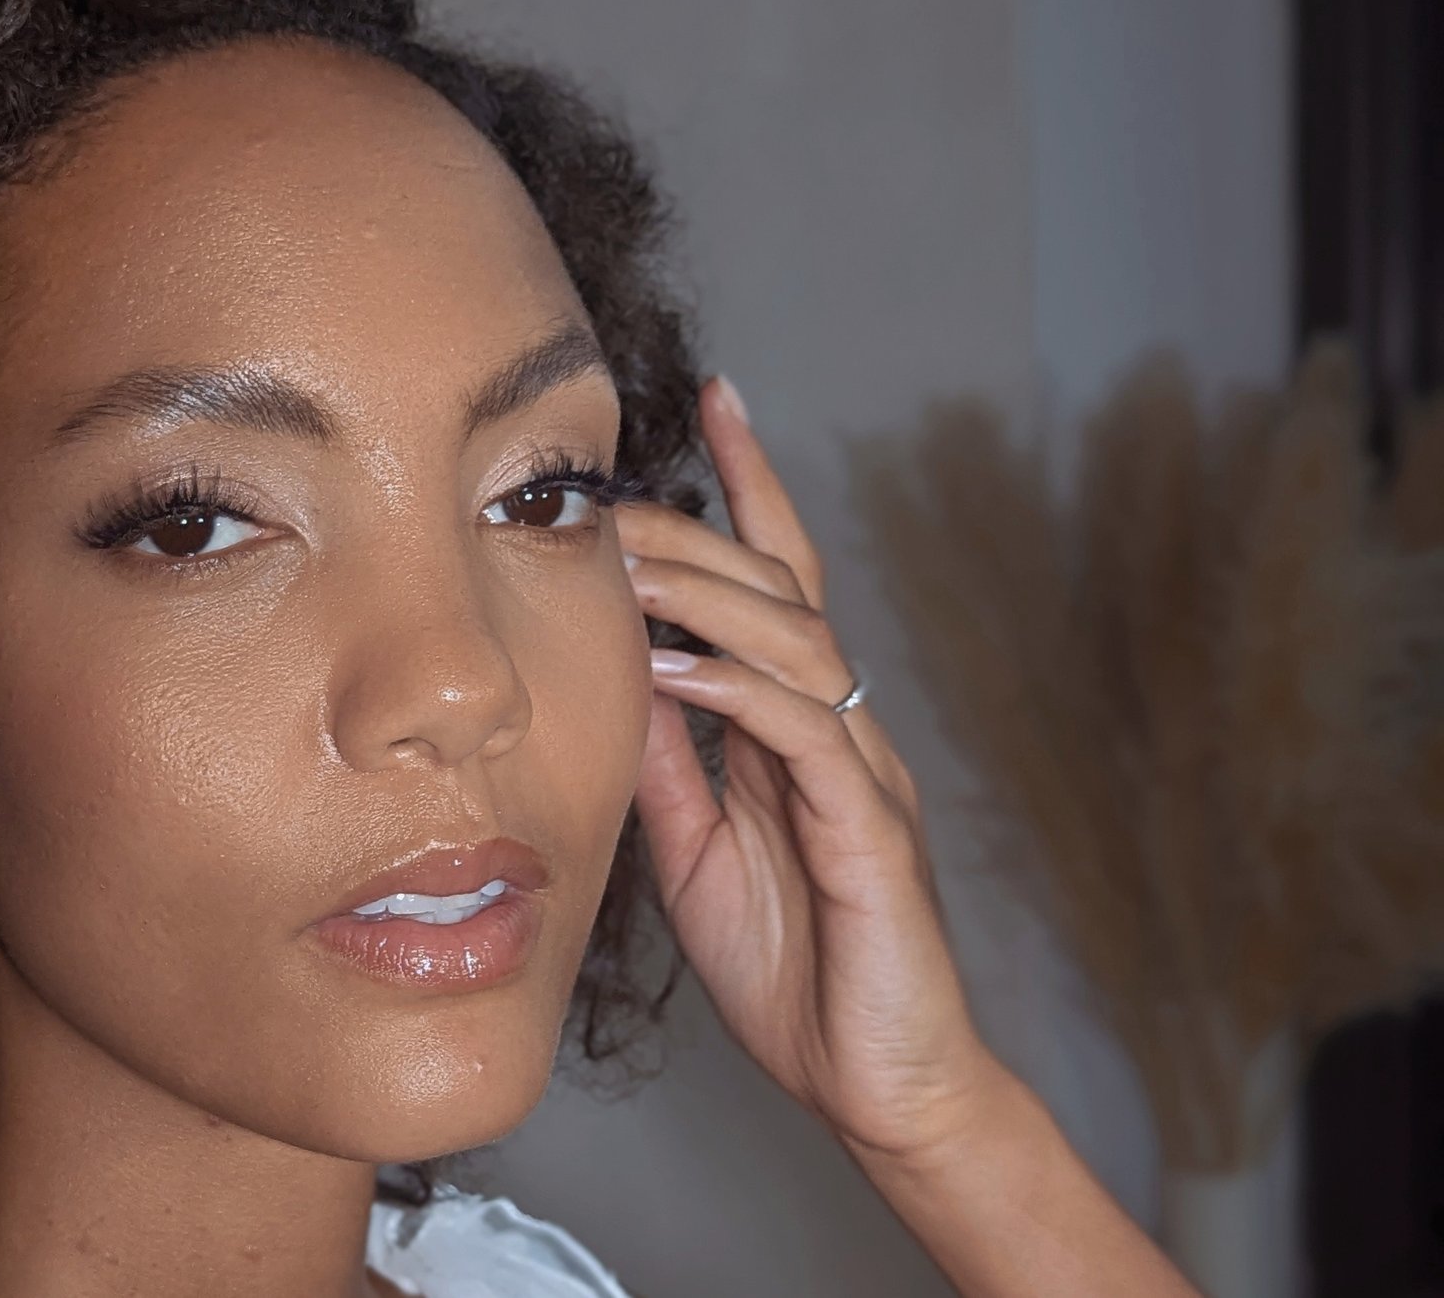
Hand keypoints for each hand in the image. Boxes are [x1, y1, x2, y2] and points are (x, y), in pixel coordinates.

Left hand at [616, 374, 1006, 1163]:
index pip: (780, 581)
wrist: (874, 1083)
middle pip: (781, 591)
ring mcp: (863, 774)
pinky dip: (738, 693)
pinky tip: (674, 668)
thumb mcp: (699, 848)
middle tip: (610, 490)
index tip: (709, 400)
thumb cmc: (796, 968)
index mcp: (799, 728)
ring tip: (623, 558)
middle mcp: (841, 730)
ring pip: (798, 643)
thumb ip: (671, 762)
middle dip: (699, 525)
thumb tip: (622, 674)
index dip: (750, 489)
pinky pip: (807, 737)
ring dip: (706, 593)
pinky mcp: (872, 832)